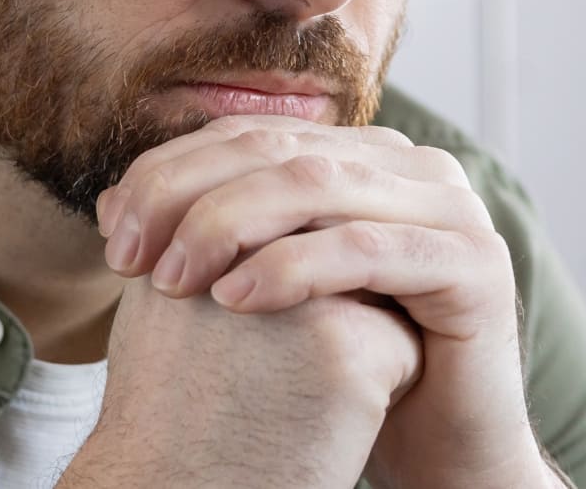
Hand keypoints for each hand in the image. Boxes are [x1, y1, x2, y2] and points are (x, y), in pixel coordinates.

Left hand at [94, 115, 550, 487]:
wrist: (445, 451)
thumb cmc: (350, 375)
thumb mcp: (272, 294)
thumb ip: (212, 239)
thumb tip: (110, 203)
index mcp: (365, 158)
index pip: (252, 134)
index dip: (172, 170)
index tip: (112, 231)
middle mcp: (413, 166)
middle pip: (279, 149)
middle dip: (188, 196)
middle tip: (130, 256)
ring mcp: (452, 207)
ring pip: (318, 186)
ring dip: (230, 224)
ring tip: (172, 281)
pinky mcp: (475, 263)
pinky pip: (369, 250)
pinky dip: (295, 267)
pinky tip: (237, 300)